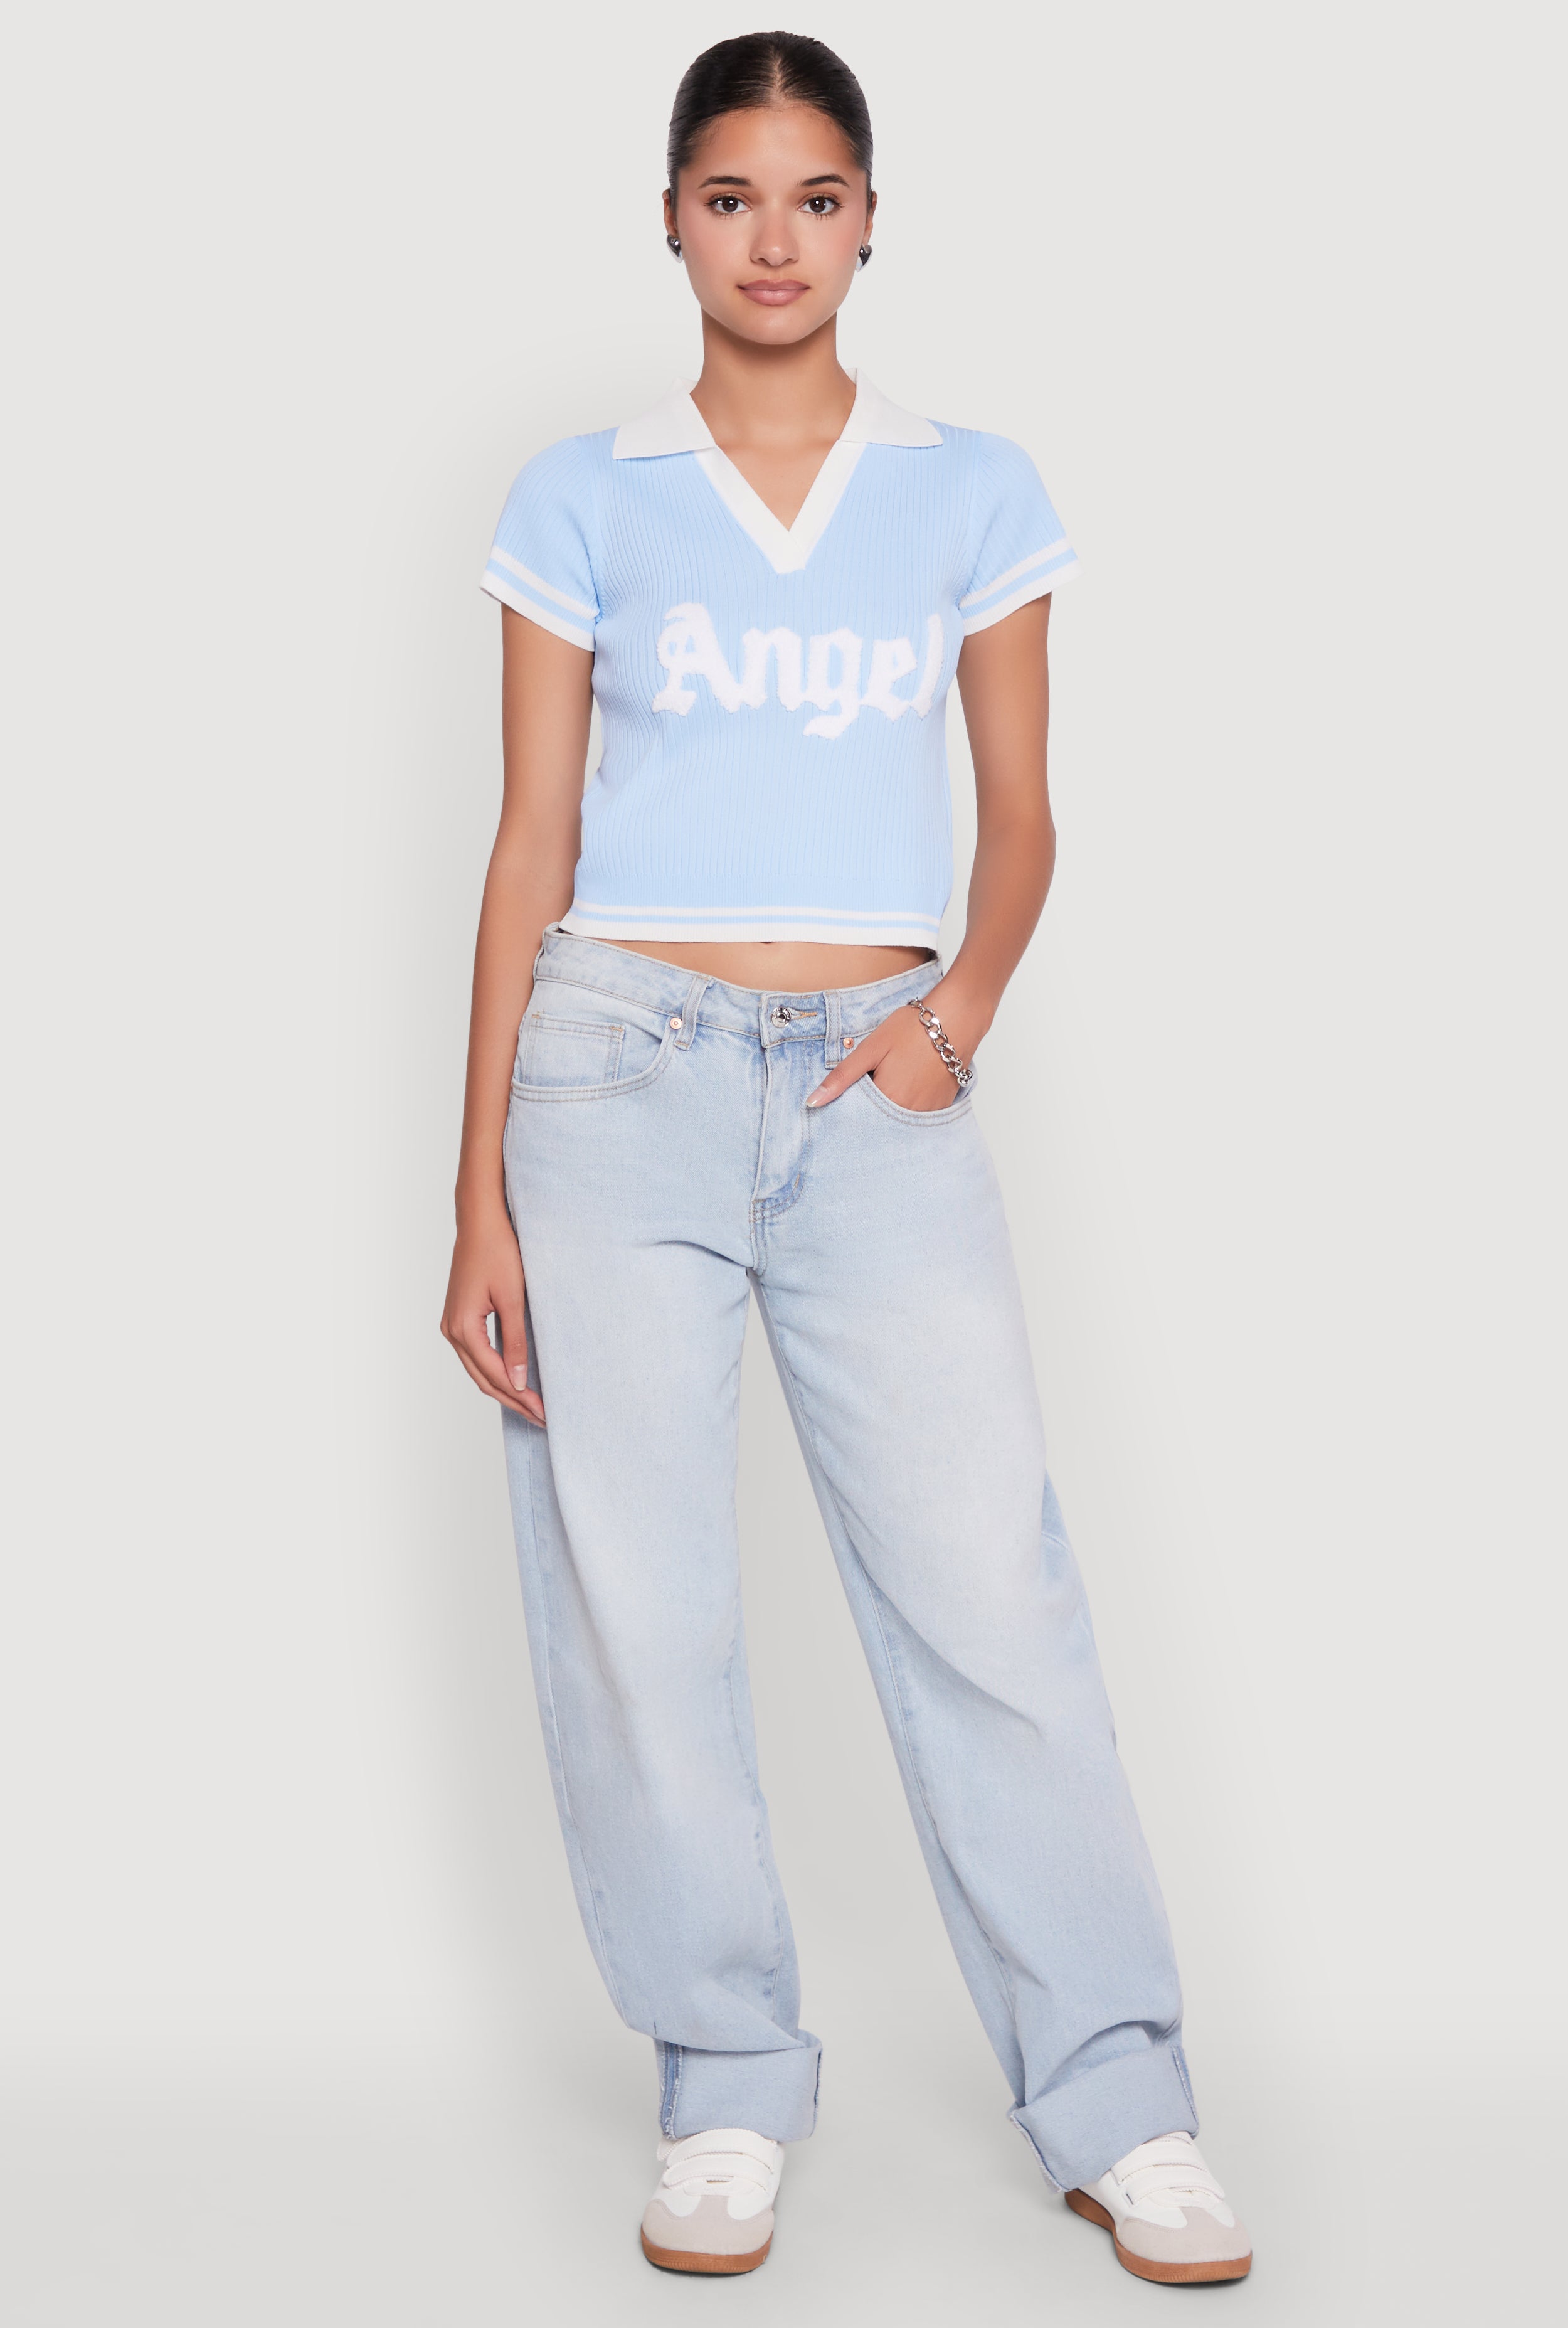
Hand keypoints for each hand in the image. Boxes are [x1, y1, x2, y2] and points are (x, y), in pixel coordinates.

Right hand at [440, 1206, 544, 1424]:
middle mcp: (452, 1330)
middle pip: (483, 1379)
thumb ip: (515, 1341)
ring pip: (478, 1370)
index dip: (520, 1397)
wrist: (481, 1221)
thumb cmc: (498, 1251)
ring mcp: (453, 1325)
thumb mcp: (512, 1298)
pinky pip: (476, 1355)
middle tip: (542, 1418)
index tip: (544, 1411)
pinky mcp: (460, 1318)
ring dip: (504, 1389)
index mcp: (462, 1328)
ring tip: (531, 1406)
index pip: (494, 1374)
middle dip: (513, 1401)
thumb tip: (518, 1379)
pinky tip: (514, 1379)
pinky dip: (495, 1371)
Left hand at [806, 990, 978, 1113]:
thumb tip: (812, 1103)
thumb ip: (841, 1078)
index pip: (858, 1117)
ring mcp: (928, 1111)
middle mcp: (909, 1113)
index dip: (852, 1102)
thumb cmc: (912, 1028)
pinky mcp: (942, 1106)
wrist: (957, 1017)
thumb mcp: (870, 1049)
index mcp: (887, 1100)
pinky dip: (909, 1104)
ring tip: (896, 1075)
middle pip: (879, 1120)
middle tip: (877, 1075)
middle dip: (870, 1106)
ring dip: (890, 1106)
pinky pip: (918, 1115)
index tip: (855, 1087)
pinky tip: (910, 1081)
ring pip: (898, 1119)